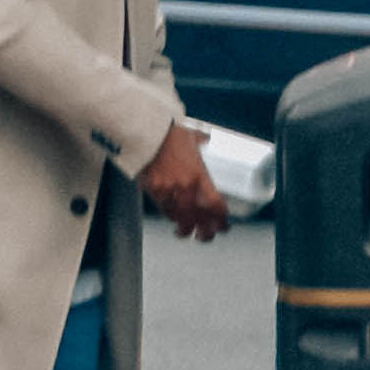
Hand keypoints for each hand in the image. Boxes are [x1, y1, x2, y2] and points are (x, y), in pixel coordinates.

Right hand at [138, 125, 228, 241]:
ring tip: (186, 232)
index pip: (215, 204)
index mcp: (199, 175)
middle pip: (196, 217)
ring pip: (178, 216)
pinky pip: (162, 207)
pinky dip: (169, 215)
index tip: (223, 226)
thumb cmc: (169, 133)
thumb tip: (206, 139)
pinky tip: (172, 217)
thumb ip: (201, 142)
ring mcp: (167, 189)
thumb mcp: (192, 138)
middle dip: (202, 232)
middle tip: (205, 237)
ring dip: (183, 226)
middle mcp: (185, 186)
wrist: (146, 132)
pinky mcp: (151, 189)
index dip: (220, 219)